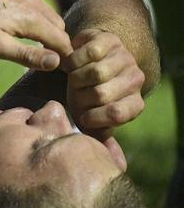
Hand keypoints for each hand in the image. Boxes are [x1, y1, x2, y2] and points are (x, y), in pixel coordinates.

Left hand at [0, 0, 72, 69]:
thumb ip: (27, 55)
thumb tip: (56, 62)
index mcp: (33, 18)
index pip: (62, 40)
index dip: (66, 56)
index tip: (66, 70)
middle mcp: (34, 1)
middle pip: (58, 26)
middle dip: (58, 43)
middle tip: (51, 60)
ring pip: (46, 12)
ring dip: (46, 29)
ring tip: (38, 45)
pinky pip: (32, 3)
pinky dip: (34, 16)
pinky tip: (21, 24)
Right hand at [63, 29, 144, 163]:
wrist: (90, 60)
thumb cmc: (86, 95)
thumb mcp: (91, 118)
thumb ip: (100, 138)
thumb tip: (116, 167)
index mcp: (134, 102)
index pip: (118, 113)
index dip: (95, 117)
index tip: (82, 116)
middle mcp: (135, 79)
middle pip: (102, 93)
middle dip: (80, 96)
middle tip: (74, 94)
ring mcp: (125, 57)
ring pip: (95, 73)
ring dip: (76, 78)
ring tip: (73, 79)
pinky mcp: (110, 40)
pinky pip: (89, 52)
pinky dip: (74, 60)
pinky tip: (72, 64)